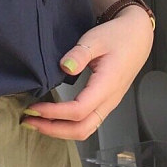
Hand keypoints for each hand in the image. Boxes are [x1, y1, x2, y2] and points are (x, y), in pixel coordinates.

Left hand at [21, 5, 153, 138]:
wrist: (137, 37)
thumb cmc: (117, 36)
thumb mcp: (95, 39)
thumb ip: (80, 54)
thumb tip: (65, 66)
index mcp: (107, 85)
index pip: (78, 110)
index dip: (54, 113)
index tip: (33, 108)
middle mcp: (109, 100)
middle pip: (82, 129)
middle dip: (53, 129)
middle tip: (29, 121)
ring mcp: (109, 103)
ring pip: (85, 129)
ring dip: (60, 130)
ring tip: (37, 122)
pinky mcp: (105, 102)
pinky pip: (88, 122)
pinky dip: (68, 125)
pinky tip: (53, 117)